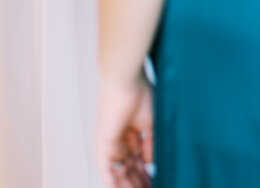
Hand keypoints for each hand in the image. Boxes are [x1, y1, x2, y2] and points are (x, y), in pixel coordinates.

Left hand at [97, 73, 152, 187]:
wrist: (126, 83)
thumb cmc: (140, 94)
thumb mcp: (152, 125)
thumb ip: (151, 145)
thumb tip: (150, 163)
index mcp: (133, 134)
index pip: (139, 161)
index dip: (146, 175)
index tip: (156, 183)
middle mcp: (122, 140)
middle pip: (130, 169)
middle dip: (139, 182)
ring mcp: (112, 143)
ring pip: (119, 173)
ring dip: (128, 185)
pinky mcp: (103, 145)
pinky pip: (106, 169)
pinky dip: (112, 182)